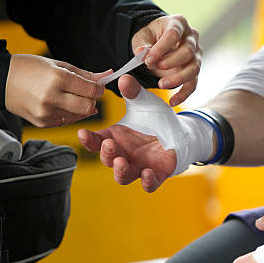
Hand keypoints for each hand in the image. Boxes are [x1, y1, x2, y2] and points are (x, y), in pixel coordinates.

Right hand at [5, 54, 110, 127]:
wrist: (0, 81)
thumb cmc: (28, 68)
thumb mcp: (57, 64)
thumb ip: (84, 74)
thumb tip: (107, 75)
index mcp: (57, 78)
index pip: (91, 90)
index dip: (99, 89)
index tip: (97, 86)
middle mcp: (52, 97)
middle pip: (88, 107)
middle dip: (92, 101)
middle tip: (87, 93)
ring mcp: (47, 113)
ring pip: (79, 116)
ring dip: (80, 107)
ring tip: (68, 96)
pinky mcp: (43, 123)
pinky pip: (66, 121)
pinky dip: (68, 114)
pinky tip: (59, 103)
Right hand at [77, 75, 175, 191]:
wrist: (181, 133)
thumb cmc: (158, 119)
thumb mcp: (146, 103)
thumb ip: (134, 93)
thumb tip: (124, 77)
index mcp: (116, 137)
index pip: (96, 140)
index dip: (88, 139)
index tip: (82, 132)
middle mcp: (123, 154)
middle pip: (107, 159)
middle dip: (106, 153)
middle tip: (109, 145)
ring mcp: (138, 166)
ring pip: (123, 176)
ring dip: (120, 171)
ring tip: (121, 163)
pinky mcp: (156, 175)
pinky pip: (148, 184)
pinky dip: (147, 182)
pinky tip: (147, 174)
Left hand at [132, 14, 201, 106]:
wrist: (159, 43)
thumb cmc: (151, 38)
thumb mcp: (141, 37)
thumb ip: (140, 45)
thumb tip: (141, 53)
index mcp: (178, 23)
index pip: (174, 34)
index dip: (161, 48)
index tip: (148, 59)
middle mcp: (191, 38)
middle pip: (188, 51)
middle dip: (169, 62)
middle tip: (152, 68)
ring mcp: (196, 54)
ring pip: (194, 68)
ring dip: (177, 78)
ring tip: (161, 84)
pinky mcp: (195, 70)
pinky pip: (193, 83)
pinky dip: (184, 94)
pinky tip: (172, 101)